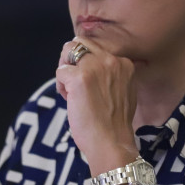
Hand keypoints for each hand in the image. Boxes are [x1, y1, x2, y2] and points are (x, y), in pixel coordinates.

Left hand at [55, 38, 138, 169]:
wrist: (111, 142)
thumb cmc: (114, 123)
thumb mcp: (124, 91)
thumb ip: (112, 75)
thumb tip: (92, 68)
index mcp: (123, 63)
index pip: (96, 49)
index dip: (87, 65)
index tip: (90, 85)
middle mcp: (111, 60)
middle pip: (80, 43)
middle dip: (71, 59)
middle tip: (71, 80)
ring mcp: (94, 67)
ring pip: (68, 51)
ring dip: (65, 70)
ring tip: (70, 91)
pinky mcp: (79, 78)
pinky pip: (60, 71)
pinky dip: (60, 86)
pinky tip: (68, 100)